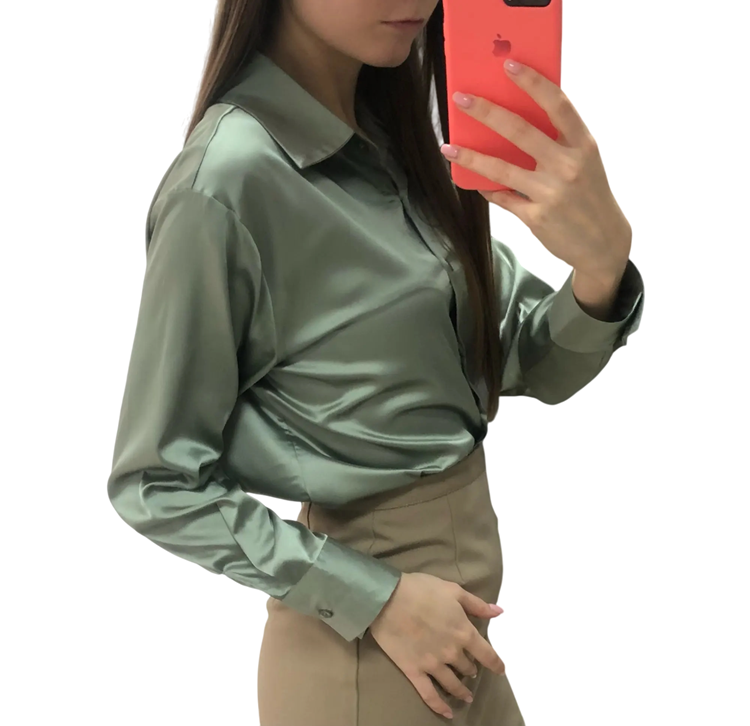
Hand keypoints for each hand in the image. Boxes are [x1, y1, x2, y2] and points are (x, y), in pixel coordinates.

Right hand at [369, 572, 504, 719]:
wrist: (388, 598)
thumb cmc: (421, 589)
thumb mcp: (452, 590)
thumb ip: (476, 604)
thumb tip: (498, 612)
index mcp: (464, 632)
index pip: (487, 654)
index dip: (496, 663)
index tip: (500, 669)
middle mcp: (452, 653)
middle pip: (467, 667)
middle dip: (471, 669)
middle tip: (470, 670)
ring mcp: (433, 665)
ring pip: (452, 684)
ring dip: (461, 690)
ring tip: (466, 695)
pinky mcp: (414, 671)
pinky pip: (429, 694)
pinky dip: (439, 706)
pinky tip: (447, 713)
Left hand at [441, 59, 631, 279]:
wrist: (603, 242)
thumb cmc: (590, 195)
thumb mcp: (585, 162)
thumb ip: (558, 141)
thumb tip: (514, 121)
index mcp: (582, 145)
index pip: (557, 105)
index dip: (533, 82)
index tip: (508, 65)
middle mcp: (567, 166)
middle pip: (521, 130)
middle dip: (487, 112)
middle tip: (461, 99)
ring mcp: (551, 193)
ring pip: (501, 169)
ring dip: (471, 156)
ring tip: (449, 146)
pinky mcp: (536, 217)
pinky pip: (502, 197)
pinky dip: (485, 187)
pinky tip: (469, 180)